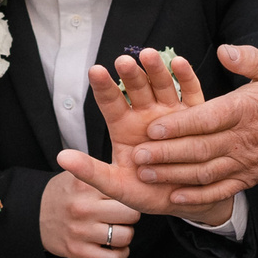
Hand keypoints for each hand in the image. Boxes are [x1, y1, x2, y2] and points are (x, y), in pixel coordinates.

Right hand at [39, 168, 139, 257]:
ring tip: (116, 229)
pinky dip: (120, 255)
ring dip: (125, 235)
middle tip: (120, 215)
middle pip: (131, 214)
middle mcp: (83, 209)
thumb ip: (102, 173)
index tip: (123, 197)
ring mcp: (80, 232)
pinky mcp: (78, 252)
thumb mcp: (79, 176)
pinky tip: (114, 247)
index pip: (125, 191)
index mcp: (85, 186)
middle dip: (130, 215)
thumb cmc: (64, 195)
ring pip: (125, 237)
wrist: (33, 215)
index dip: (128, 195)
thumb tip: (133, 171)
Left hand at [67, 51, 230, 223]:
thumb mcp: (115, 185)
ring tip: (149, 55)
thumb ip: (90, 172)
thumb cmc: (145, 191)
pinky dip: (187, 78)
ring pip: (162, 86)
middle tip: (123, 61)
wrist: (181, 201)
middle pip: (137, 88)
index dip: (103, 86)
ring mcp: (171, 113)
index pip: (111, 102)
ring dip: (156, 70)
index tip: (95, 71)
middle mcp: (147, 114)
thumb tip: (61, 157)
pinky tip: (179, 63)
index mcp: (124, 126)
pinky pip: (192, 95)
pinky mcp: (196, 117)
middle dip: (130, 74)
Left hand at [127, 44, 257, 208]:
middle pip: (200, 149)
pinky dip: (197, 196)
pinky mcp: (250, 177)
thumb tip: (224, 50)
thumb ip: (250, 58)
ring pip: (205, 172)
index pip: (207, 119)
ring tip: (145, 174)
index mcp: (246, 110)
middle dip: (166, 154)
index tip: (152, 127)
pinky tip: (174, 196)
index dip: (179, 125)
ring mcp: (246, 162)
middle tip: (137, 155)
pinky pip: (221, 190)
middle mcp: (243, 139)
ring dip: (174, 175)